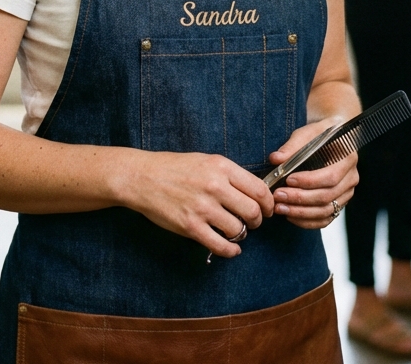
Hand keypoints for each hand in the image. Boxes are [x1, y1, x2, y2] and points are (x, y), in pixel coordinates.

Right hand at [126, 151, 274, 259]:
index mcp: (221, 166)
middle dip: (257, 220)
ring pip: (238, 229)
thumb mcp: (205, 160)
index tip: (267, 209)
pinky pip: (221, 245)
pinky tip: (232, 248)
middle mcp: (215, 186)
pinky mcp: (191, 226)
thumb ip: (229, 175)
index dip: (268, 203)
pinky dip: (231, 250)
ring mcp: (203, 207)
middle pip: (252, 211)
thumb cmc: (174, 167)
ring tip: (237, 232)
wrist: (142, 177)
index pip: (258, 189)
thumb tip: (253, 192)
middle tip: (253, 222)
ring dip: (242, 234)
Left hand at [267, 121, 358, 229]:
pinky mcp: (339, 204)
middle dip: (300, 199)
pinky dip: (307, 221)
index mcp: (348, 158)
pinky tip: (290, 216)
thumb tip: (276, 159)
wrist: (331, 139)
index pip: (330, 176)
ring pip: (326, 211)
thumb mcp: (307, 133)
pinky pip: (325, 219)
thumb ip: (292, 146)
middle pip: (327, 196)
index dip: (309, 181)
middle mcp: (351, 178)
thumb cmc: (319, 134)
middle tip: (278, 196)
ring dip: (301, 213)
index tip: (288, 180)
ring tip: (280, 208)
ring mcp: (346, 194)